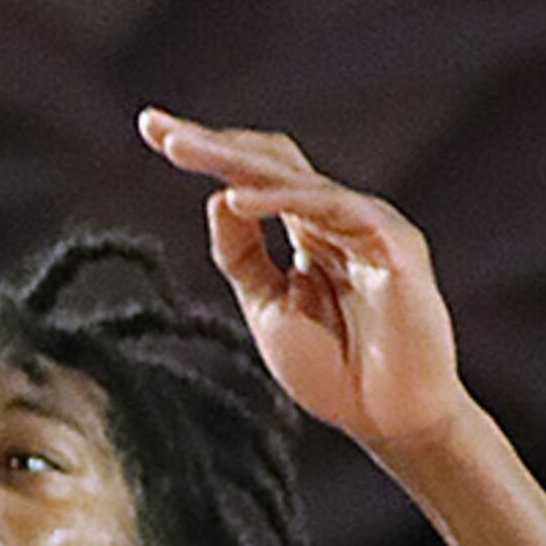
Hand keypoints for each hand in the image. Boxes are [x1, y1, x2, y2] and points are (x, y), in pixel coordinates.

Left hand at [140, 119, 477, 474]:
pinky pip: (329, 208)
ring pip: (293, 176)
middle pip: (270, 161)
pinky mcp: (391, 241)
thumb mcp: (268, 310)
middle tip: (156, 127)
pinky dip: (280, 202)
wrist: (389, 418)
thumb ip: (243, 257)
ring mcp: (365, 223)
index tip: (155, 135)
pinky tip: (234, 199)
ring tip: (180, 149)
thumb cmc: (336, 371)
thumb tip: (217, 198)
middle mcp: (336, 215)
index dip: (208, 155)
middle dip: (211, 143)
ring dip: (234, 161)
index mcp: (308, 229)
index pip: (254, 177)